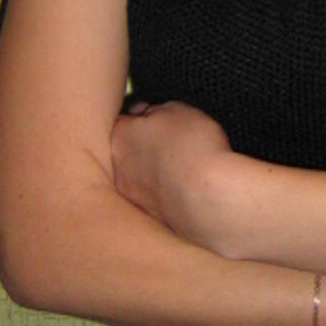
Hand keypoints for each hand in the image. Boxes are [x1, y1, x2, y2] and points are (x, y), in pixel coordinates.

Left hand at [111, 100, 232, 244]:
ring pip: (140, 176)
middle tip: (174, 142)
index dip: (146, 117)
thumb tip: (150, 116)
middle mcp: (118, 167)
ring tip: (184, 166)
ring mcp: (132, 194)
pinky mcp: (149, 216)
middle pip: (128, 150)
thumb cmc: (194, 146)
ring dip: (155, 171)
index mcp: (120, 136)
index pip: (125, 121)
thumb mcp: (178, 109)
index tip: (163, 119)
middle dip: (146, 145)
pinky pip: (155, 196)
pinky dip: (166, 191)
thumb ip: (157, 110)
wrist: (207, 196)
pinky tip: (186, 186)